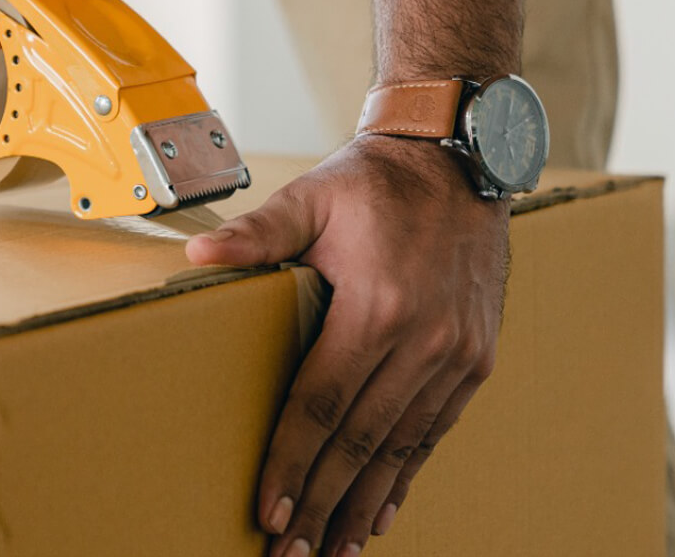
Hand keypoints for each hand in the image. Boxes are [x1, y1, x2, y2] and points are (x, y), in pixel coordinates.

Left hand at [186, 135, 507, 555]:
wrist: (460, 158)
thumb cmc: (376, 180)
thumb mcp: (313, 196)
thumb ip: (259, 233)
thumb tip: (199, 257)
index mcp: (378, 305)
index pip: (322, 405)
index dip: (291, 463)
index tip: (267, 513)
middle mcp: (424, 340)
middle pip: (360, 442)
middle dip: (321, 504)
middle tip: (289, 553)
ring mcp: (457, 354)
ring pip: (401, 447)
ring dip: (363, 505)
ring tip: (332, 550)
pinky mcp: (476, 358)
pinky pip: (435, 431)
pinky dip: (407, 475)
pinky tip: (381, 512)